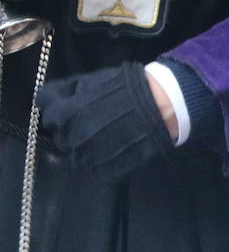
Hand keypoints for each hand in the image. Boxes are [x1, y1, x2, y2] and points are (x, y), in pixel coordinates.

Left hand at [39, 62, 176, 179]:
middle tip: (95, 120)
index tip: (76, 107)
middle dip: (73, 129)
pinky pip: (93, 168)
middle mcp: (73, 138)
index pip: (50, 117)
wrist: (163, 105)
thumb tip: (42, 98)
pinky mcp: (104, 171)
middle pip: (62, 137)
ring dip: (86, 146)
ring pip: (75, 155)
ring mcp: (88, 157)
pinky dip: (100, 159)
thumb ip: (64, 89)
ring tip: (107, 134)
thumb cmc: (127, 88)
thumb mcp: (93, 80)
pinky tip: (114, 146)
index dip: (62, 111)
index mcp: (67, 114)